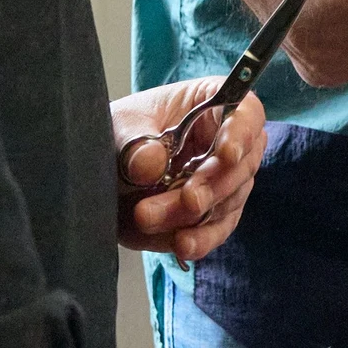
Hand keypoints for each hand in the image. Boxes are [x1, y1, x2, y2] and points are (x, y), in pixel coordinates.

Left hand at [113, 77, 265, 260]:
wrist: (101, 169)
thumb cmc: (119, 133)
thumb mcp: (119, 127)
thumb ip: (134, 144)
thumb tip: (152, 163)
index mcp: (211, 104)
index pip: (246, 113)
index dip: (241, 133)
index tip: (226, 154)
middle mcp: (226, 142)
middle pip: (241, 165)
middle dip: (213, 186)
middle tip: (187, 199)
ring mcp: (223, 181)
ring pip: (227, 202)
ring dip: (193, 215)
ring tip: (148, 217)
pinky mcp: (211, 214)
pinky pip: (216, 230)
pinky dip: (201, 239)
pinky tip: (182, 243)